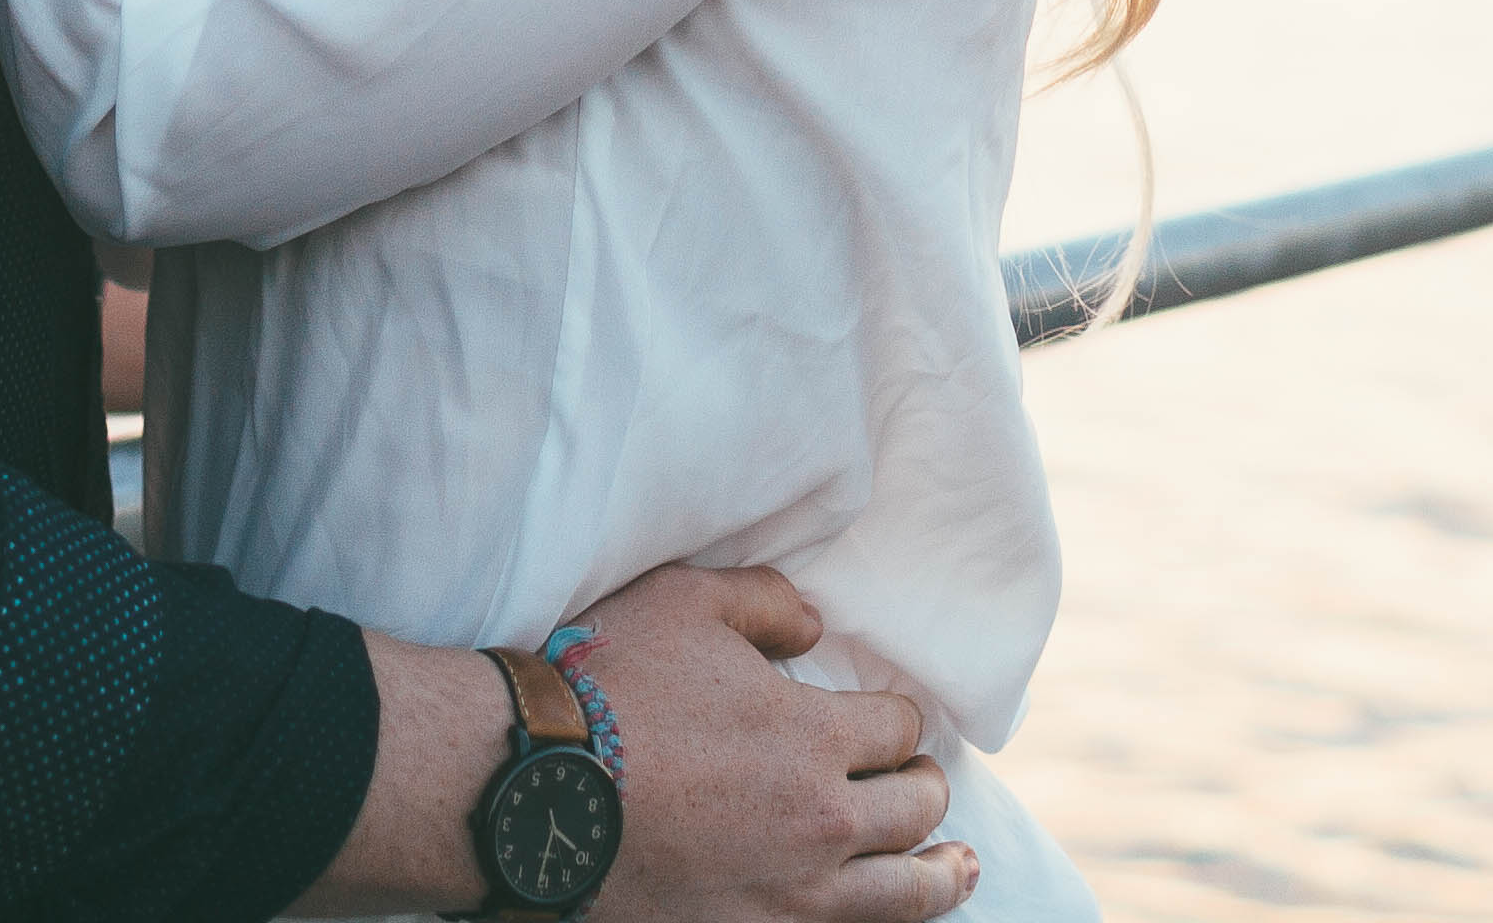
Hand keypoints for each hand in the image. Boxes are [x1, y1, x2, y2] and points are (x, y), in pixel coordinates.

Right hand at [304, 572, 967, 922]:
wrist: (535, 789)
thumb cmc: (605, 686)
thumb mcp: (685, 601)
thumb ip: (766, 603)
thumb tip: (816, 628)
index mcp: (813, 736)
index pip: (898, 726)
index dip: (896, 718)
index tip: (888, 721)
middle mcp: (820, 821)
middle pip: (915, 808)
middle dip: (924, 787)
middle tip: (920, 783)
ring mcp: (789, 893)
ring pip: (905, 894)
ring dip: (940, 874)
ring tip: (957, 867)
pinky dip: (875, 922)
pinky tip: (879, 914)